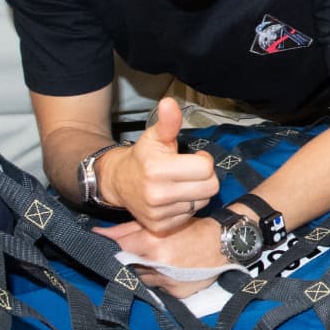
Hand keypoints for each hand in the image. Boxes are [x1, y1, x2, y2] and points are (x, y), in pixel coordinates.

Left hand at [95, 216, 226, 298]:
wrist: (225, 244)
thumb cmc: (194, 229)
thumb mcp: (163, 223)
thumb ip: (129, 228)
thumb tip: (98, 233)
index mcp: (153, 243)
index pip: (119, 248)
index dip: (112, 246)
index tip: (105, 245)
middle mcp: (158, 264)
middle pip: (127, 266)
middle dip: (129, 260)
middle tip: (139, 253)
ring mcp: (167, 281)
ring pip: (140, 279)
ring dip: (143, 272)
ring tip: (158, 261)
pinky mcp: (175, 293)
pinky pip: (157, 289)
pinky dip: (159, 281)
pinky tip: (170, 272)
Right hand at [105, 98, 219, 233]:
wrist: (119, 182)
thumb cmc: (144, 157)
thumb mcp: (155, 136)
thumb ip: (168, 122)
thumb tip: (169, 102)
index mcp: (157, 169)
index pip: (206, 168)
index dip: (203, 161)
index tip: (193, 158)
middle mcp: (157, 194)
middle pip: (210, 187)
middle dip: (204, 177)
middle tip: (189, 172)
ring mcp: (158, 213)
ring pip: (202, 202)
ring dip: (196, 192)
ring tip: (180, 184)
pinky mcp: (159, 227)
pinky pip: (190, 216)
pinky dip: (186, 207)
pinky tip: (173, 198)